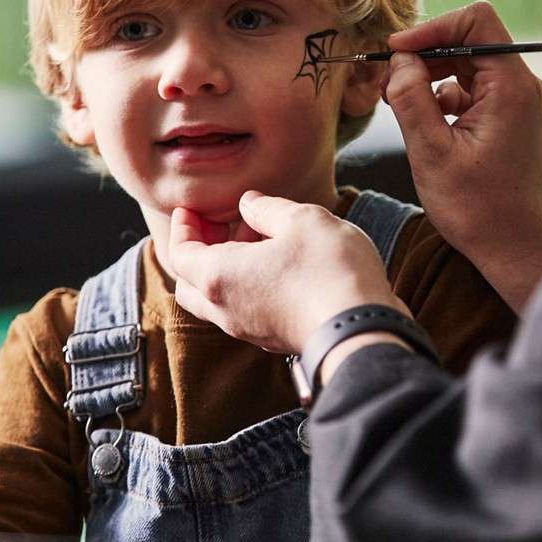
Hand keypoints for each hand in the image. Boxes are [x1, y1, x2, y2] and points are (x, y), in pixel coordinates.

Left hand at [168, 191, 403, 352]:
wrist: (362, 328)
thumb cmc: (328, 270)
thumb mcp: (301, 220)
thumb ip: (268, 208)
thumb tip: (249, 203)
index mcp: (219, 276)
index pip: (179, 254)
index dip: (182, 228)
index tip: (191, 210)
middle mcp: (225, 309)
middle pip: (189, 284)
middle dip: (197, 252)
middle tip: (218, 225)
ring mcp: (249, 329)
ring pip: (216, 301)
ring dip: (226, 269)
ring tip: (258, 239)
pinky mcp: (273, 338)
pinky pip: (243, 311)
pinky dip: (245, 287)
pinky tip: (277, 266)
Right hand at [384, 1, 541, 311]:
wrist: (522, 253)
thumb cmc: (482, 211)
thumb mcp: (431, 153)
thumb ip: (411, 99)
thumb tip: (400, 61)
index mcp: (511, 87)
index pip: (476, 20)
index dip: (431, 27)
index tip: (396, 51)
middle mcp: (524, 88)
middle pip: (471, 42)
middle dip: (426, 55)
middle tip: (389, 81)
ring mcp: (522, 105)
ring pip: (472, 69)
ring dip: (434, 78)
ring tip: (401, 104)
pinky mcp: (515, 123)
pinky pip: (478, 94)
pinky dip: (448, 100)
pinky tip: (427, 124)